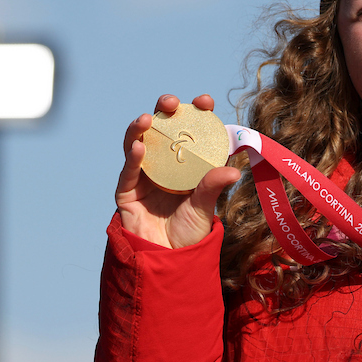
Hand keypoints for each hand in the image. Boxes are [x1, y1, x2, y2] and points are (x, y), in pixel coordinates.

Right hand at [116, 94, 241, 248]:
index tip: (205, 101)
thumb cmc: (189, 232)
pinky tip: (138, 146)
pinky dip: (133, 158)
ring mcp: (144, 176)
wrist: (169, 260)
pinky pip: (129, 172)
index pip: (192, 132)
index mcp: (187, 164)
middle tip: (171, 103)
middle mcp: (164, 164)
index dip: (197, 114)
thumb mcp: (204, 207)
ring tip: (147, 119)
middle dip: (164, 111)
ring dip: (141, 128)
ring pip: (139, 143)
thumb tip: (235, 170)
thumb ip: (213, 187)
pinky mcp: (127, 191)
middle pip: (163, 129)